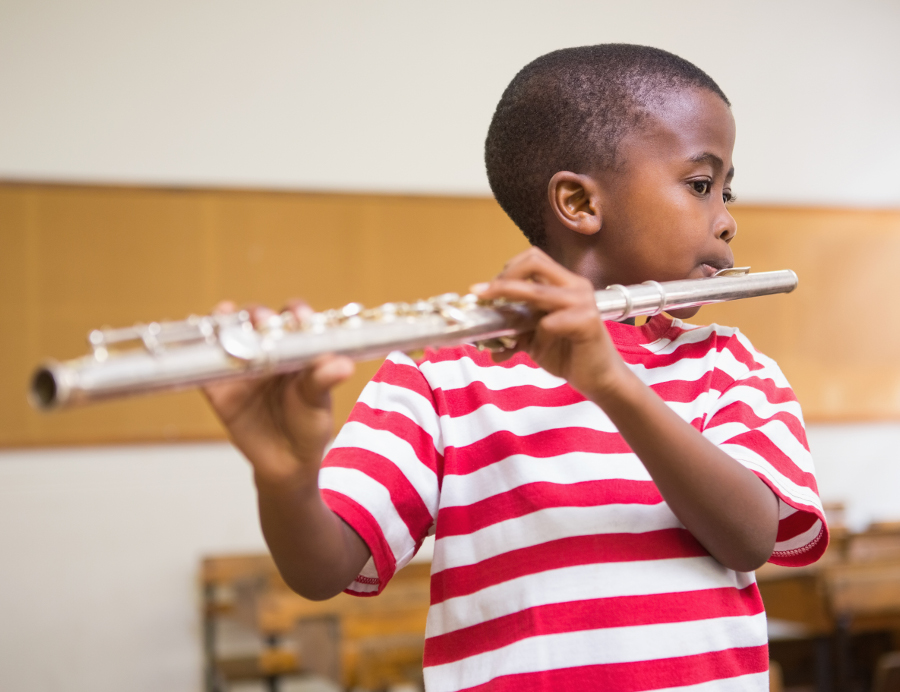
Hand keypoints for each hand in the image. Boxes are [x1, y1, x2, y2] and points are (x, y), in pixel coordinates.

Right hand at [202, 300, 354, 491]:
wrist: (286, 462)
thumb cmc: (308, 424)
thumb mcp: (318, 402)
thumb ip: (324, 380)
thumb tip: (345, 365)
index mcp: (295, 347)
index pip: (294, 319)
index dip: (295, 312)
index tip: (300, 317)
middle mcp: (267, 350)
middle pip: (258, 320)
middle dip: (258, 314)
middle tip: (262, 320)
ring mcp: (241, 365)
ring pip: (229, 334)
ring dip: (225, 321)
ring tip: (226, 314)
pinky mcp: (219, 387)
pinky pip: (205, 365)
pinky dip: (199, 350)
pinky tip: (203, 341)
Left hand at [472, 247, 627, 400]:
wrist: (599, 379)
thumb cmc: (569, 355)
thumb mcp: (535, 338)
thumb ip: (515, 327)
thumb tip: (482, 333)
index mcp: (565, 284)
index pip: (532, 259)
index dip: (506, 270)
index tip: (487, 291)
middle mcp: (575, 286)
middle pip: (533, 262)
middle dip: (503, 279)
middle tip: (484, 296)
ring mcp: (582, 301)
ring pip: (536, 291)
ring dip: (511, 302)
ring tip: (496, 321)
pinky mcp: (586, 321)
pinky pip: (548, 323)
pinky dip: (535, 337)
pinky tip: (536, 351)